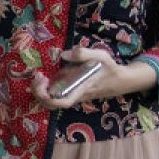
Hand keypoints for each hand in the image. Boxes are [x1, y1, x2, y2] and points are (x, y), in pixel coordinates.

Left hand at [32, 47, 156, 109]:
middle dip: (38, 93)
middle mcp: (75, 96)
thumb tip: (63, 55)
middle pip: (51, 105)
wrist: (121, 81)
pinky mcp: (71, 92)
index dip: (47, 96)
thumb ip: (83, 53)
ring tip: (39, 76)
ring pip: (51, 102)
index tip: (43, 79)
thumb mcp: (101, 56)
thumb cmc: (110, 68)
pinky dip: (45, 88)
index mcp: (81, 89)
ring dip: (40, 91)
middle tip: (37, 76)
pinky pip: (55, 95)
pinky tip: (44, 76)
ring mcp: (72, 95)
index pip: (63, 102)